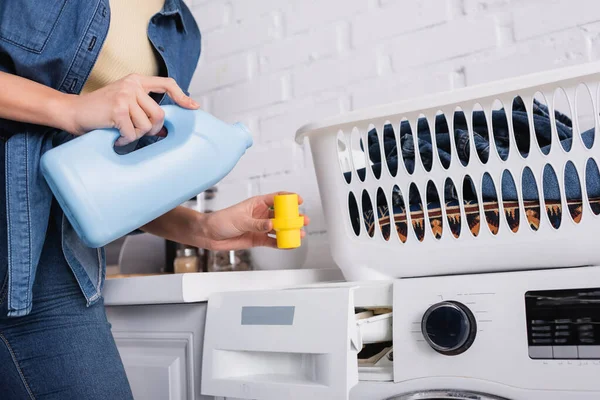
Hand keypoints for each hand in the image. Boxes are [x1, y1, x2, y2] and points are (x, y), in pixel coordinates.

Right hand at [64, 74, 199, 145]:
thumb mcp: (125, 103)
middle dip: (152, 130)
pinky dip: (124, 140)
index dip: (182, 96)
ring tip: (122, 131)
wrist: (73, 112)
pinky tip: (115, 136)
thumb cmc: (101, 111)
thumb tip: (166, 131)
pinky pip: (133, 133)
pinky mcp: (118, 109)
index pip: (167, 84)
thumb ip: (144, 109)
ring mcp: (125, 96)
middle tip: (138, 133)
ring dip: (136, 135)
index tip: (193, 107)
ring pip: (147, 126)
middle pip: (160, 114)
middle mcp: (132, 85)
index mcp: (136, 80)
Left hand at [197, 192, 309, 250]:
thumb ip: (257, 224)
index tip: (299, 201)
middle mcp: (261, 215)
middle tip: (303, 220)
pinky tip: (289, 244)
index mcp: (257, 204)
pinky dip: (281, 243)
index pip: (277, 198)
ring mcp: (260, 227)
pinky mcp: (258, 239)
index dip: (289, 198)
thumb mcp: (240, 220)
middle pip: (282, 215)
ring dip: (290, 231)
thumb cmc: (221, 220)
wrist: (209, 235)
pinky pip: (273, 241)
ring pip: (279, 229)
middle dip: (294, 217)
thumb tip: (271, 225)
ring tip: (300, 234)